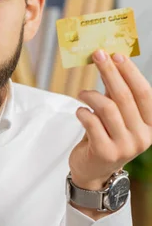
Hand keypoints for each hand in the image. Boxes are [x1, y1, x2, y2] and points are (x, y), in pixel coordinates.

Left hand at [69, 49, 151, 189]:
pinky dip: (83, 112)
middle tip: (97, 55)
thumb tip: (111, 61)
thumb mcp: (117, 115)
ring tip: (81, 93)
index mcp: (151, 124)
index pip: (144, 93)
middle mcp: (142, 137)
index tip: (116, 54)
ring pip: (107, 108)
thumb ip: (117, 93)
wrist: (93, 171)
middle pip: (125, 97)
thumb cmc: (106, 137)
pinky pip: (92, 123)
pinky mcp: (104, 152)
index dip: (130, 72)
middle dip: (110, 72)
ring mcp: (125, 146)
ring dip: (90, 95)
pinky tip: (79, 111)